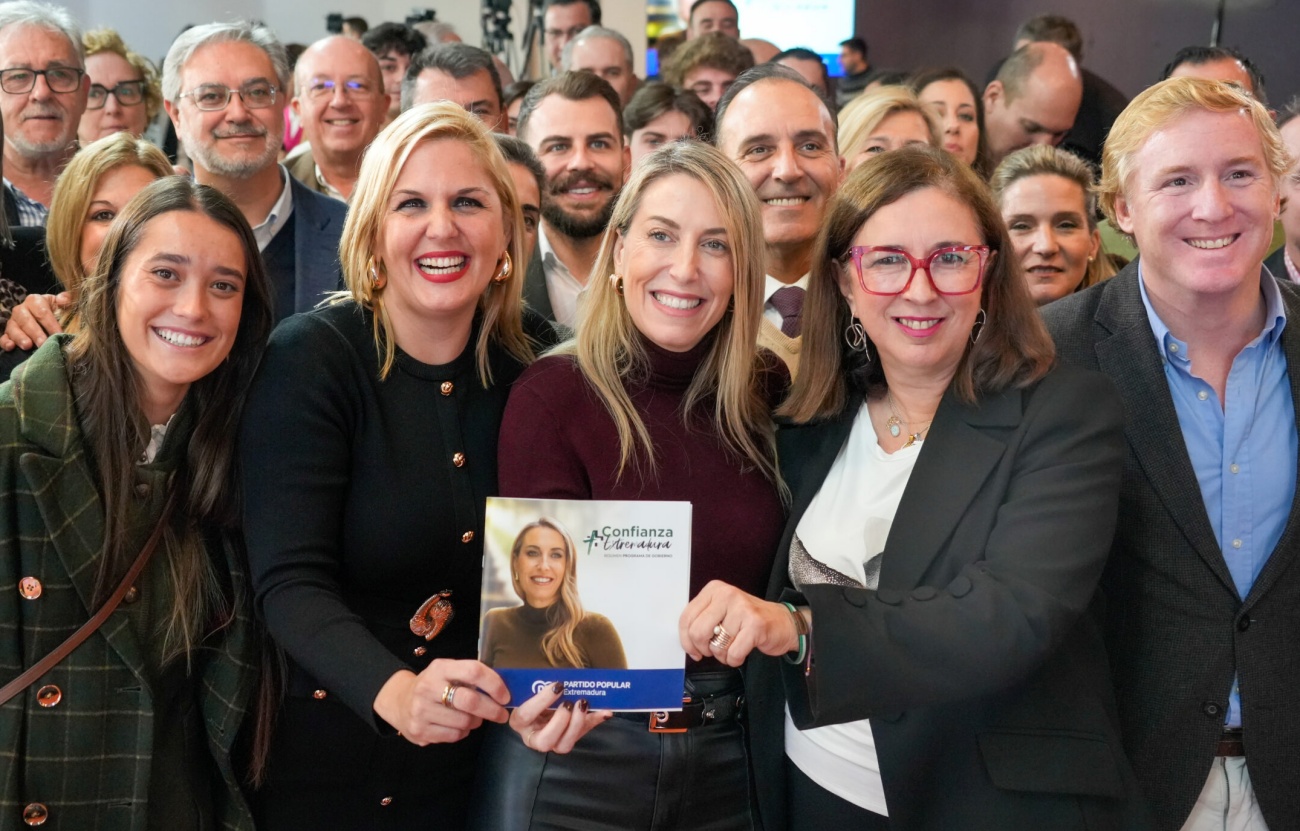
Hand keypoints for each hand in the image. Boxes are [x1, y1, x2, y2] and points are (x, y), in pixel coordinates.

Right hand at [1, 292, 67, 350]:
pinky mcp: (7, 333)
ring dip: (20, 338)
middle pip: (26, 320)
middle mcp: (21, 309)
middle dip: (35, 333)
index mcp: (35, 300)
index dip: (50, 323)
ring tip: (28, 346)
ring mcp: (13, 321)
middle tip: (43, 343)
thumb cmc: (56, 312)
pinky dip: (6, 342)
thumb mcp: (61, 304)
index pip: (42, 312)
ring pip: (13, 328)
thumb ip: (65, 300)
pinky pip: (3, 337)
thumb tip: (64, 300)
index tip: (59, 334)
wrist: (46, 320)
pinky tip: (11, 347)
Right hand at [372, 659, 509, 745]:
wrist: (399, 702)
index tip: (505, 696)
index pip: (473, 671)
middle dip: (492, 710)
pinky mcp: (420, 730)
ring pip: (464, 722)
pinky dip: (462, 733)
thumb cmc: (434, 686)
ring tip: (472, 718)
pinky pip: (454, 736)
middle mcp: (428, 687)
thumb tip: (502, 691)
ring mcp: (421, 710)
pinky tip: (457, 725)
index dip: (494, 684)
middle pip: (470, 701)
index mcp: (440, 668)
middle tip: (501, 715)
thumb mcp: (448, 673)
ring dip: (475, 722)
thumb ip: (470, 677)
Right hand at [510, 681, 611, 753]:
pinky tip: (606, 712)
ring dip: (577, 724)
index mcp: (520, 721)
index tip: (558, 686)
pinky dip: (594, 721)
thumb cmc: (533, 693)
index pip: (526, 715)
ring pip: (564, 745)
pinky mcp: (568, 739)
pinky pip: (582, 734)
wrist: (542, 702)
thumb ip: (532, 685)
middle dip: (560, 722)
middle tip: (569, 703)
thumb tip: (549, 685)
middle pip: (545, 741)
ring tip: (583, 704)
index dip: (541, 701)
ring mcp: (552, 742)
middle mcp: (533, 736)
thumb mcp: (529, 687)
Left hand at [679, 580, 800, 666]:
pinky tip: (741, 653)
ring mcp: (742, 608)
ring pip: (716, 646)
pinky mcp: (755, 625)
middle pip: (698, 632)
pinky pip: (733, 653)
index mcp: (714, 589)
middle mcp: (727, 595)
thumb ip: (702, 621)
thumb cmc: (748, 620)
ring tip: (732, 648)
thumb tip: (686, 642)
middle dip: (703, 649)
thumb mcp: (721, 612)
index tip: (694, 650)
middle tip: (713, 651)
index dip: (686, 640)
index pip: (686, 618)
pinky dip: (734, 660)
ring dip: (722, 656)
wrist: (783, 622)